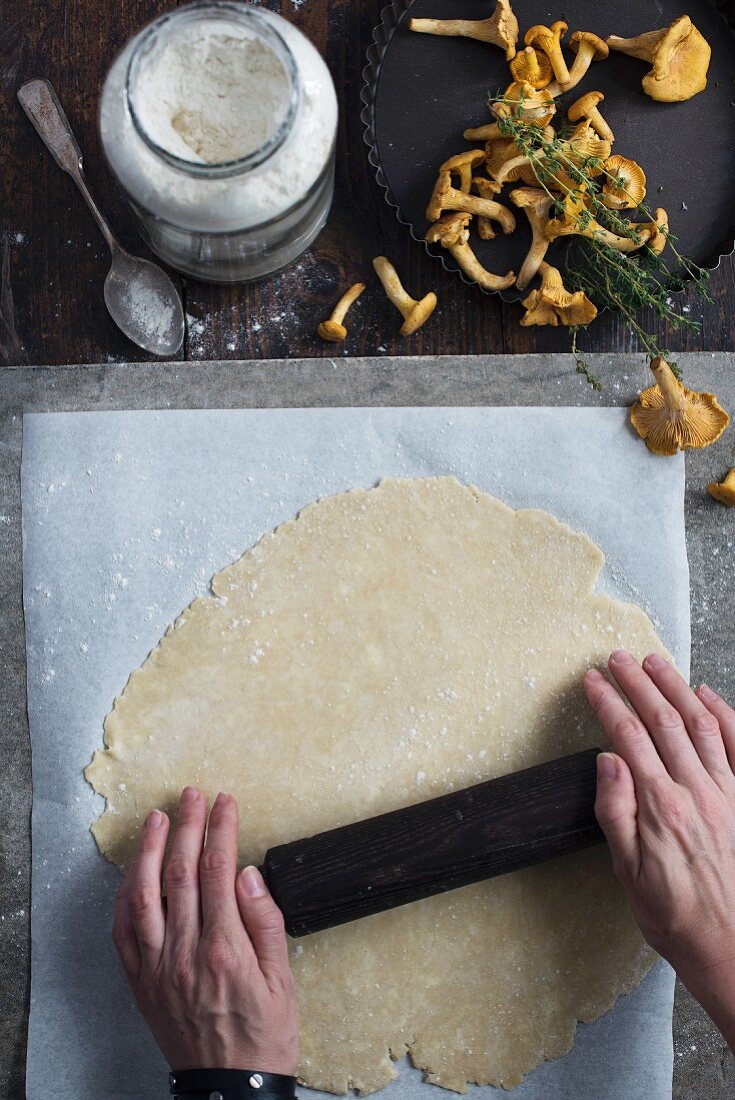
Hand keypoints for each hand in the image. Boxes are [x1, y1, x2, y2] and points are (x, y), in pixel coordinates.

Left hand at [112, 788, 298, 1073]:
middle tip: (193, 795)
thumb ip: (265, 922)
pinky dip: (126, 895)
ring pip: (145, 894)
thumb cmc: (263, 1036)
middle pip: (181, 873)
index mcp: (225, 949)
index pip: (218, 871)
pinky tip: (133, 872)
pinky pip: (124, 931)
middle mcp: (185, 953)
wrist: (231, 1089)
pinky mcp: (141, 981)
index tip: (225, 803)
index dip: (221, 830)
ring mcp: (157, 967)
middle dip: (188, 826)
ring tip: (157, 818)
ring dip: (150, 851)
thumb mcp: (282, 980)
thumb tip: (248, 874)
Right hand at [584, 651, 734, 1047]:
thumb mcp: (628, 874)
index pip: (627, 736)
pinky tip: (707, 696)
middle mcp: (696, 791)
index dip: (608, 702)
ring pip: (700, 724)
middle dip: (637, 683)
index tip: (592, 681)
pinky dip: (723, 714)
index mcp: (660, 807)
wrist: (733, 948)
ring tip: (656, 663)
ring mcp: (726, 792)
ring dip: (676, 688)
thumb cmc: (677, 918)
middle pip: (662, 720)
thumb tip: (607, 763)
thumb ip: (616, 813)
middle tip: (618, 658)